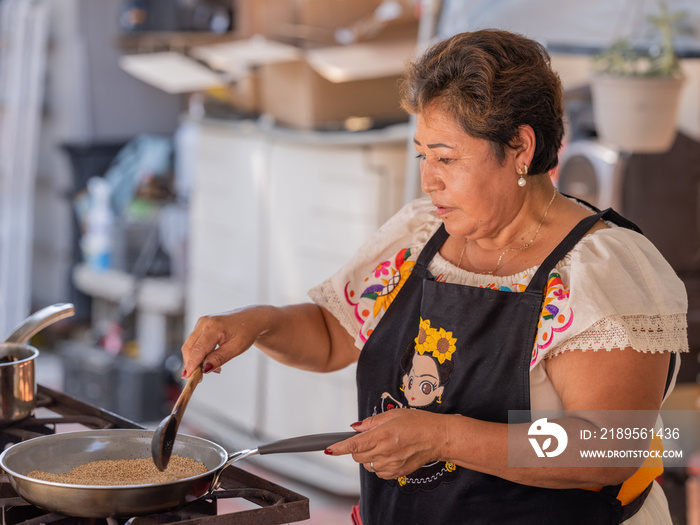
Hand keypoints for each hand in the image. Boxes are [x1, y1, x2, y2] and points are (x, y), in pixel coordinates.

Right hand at [181, 306, 269, 378]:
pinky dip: (199, 353)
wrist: (251, 319)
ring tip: (214, 368)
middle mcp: (204, 322)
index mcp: (214, 326)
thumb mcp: (237, 348)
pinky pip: (194, 342)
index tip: (187, 377)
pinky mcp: (201, 325)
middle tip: (200, 378)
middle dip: (192, 364)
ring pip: (190, 345)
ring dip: (196, 359)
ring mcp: (201, 322)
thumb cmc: (246, 332)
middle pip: (190, 347)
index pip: (198, 349)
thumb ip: (220, 358)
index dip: (191, 364)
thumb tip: (205, 369)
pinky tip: (211, 359)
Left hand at [326, 409, 449, 478]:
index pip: (353, 445)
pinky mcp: (397, 473)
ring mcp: (391, 464)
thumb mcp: (393, 415)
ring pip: (367, 465)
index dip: (338, 448)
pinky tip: (389, 454)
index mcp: (382, 435)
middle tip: (370, 438)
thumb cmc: (417, 422)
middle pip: (357, 457)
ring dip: (368, 457)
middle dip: (357, 448)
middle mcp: (385, 452)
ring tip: (384, 445)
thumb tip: (355, 428)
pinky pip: (378, 472)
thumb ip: (371, 423)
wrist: (437, 437)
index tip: (328, 450)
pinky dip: (378, 465)